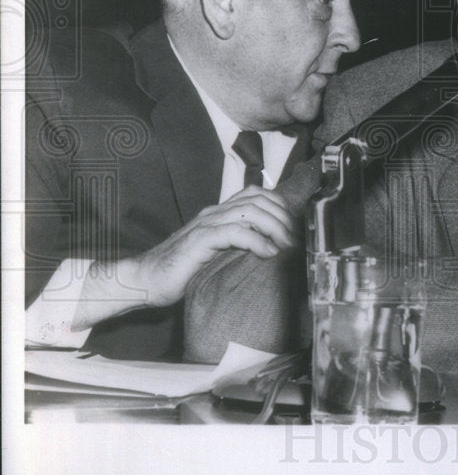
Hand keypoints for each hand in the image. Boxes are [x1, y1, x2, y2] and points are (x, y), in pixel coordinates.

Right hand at [74, 186, 296, 327]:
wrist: (145, 280)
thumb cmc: (182, 270)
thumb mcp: (218, 253)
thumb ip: (239, 244)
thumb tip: (272, 247)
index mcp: (219, 213)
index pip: (257, 194)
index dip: (280, 205)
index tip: (293, 227)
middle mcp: (214, 214)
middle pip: (258, 200)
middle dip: (282, 217)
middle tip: (293, 239)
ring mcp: (206, 225)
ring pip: (250, 212)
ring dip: (274, 227)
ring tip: (284, 246)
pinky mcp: (199, 241)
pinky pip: (234, 232)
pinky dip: (257, 241)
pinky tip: (268, 253)